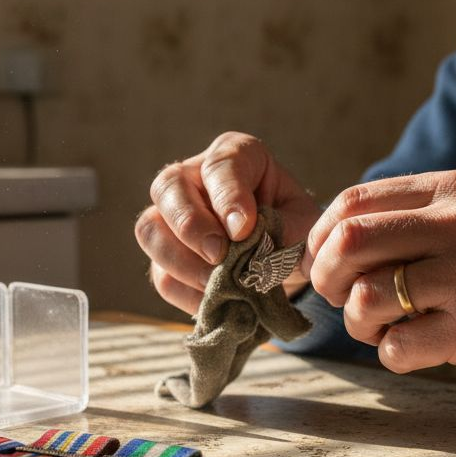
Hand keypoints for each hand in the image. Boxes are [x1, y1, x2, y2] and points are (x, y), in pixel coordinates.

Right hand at [136, 132, 319, 313]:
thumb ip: (284, 226)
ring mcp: (172, 217)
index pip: (220, 166)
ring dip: (182, 261)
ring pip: (150, 230)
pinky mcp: (165, 258)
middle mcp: (194, 178)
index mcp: (236, 156)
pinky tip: (216, 300)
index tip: (244, 229)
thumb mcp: (304, 223)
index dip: (228, 197)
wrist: (286, 261)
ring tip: (219, 283)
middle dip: (191, 224)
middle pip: (168, 187)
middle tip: (219, 255)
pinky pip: (161, 275)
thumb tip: (247, 242)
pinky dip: (186, 292)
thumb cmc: (295, 229)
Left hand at [305, 171, 455, 388]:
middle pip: (350, 243)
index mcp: (450, 191)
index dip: (320, 238)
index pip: (353, 202)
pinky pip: (397, 347)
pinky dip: (392, 354)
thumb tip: (325, 243)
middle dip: (328, 278)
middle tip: (342, 298)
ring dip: (360, 324)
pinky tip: (417, 348)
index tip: (323, 264)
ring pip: (367, 298)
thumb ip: (405, 219)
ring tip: (384, 328)